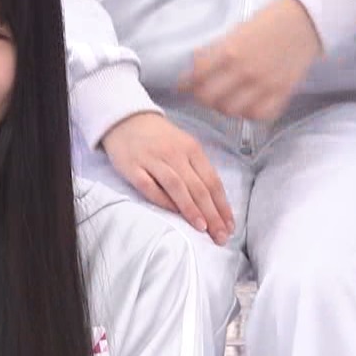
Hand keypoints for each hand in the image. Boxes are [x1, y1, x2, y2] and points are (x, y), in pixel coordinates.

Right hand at [101, 112, 233, 245]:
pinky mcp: (132, 167)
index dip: (222, 205)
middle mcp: (174, 154)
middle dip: (212, 214)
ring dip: (191, 209)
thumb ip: (197, 169)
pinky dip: (162, 200)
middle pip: (198, 187)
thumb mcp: (184, 145)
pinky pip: (149, 187)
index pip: (212, 181)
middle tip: (220, 235)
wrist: (126, 120)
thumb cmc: (159, 137)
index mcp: (192, 149)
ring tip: (202, 228)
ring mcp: (152, 160)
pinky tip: (173, 213)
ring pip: (177, 187)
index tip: (229, 225)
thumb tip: (212, 202)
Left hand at [179, 0, 321, 122]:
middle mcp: (245, 70)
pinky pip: (260, 115)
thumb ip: (214, 51)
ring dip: (224, 108)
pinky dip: (249, 114)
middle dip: (202, 98)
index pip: (198, 77)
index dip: (186, 84)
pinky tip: (247, 106)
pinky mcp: (283, 91)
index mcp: (230, 51)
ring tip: (226, 100)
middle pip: (210, 99)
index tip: (184, 86)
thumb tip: (194, 65)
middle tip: (204, 94)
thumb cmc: (267, 22)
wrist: (305, 20)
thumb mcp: (235, 32)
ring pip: (232, 111)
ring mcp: (265, 83)